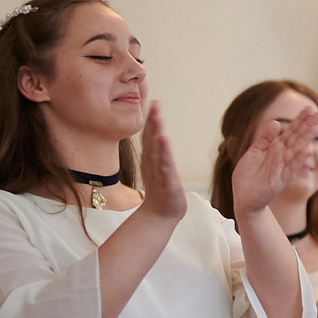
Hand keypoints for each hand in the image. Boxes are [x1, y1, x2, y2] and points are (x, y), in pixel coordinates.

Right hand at [137, 103, 186, 221]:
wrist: (160, 215)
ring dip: (157, 133)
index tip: (155, 103)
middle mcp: (153, 164)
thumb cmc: (161, 191)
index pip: (150, 137)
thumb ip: (158, 153)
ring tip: (158, 118)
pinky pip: (165, 166)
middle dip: (154, 121)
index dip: (152, 120)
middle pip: (152, 139)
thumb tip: (159, 136)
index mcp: (151, 159)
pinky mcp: (167, 182)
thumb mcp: (158, 168)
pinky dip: (164, 153)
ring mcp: (159, 173)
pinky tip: (164, 141)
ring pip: (157, 150)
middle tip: (155, 104)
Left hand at [229, 101, 317, 216]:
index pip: (290, 131)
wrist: (243, 196)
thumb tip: (276, 122)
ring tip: (316, 127)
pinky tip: (305, 150)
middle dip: (308, 125)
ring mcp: (282, 167)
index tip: (310, 108)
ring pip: (296, 150)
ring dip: (306, 139)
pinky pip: (290, 168)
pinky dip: (297, 160)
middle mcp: (281, 156)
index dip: (300, 120)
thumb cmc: (247, 175)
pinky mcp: (280, 180)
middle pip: (297, 137)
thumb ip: (264, 138)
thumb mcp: (254, 152)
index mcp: (275, 147)